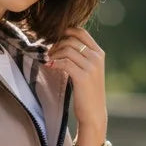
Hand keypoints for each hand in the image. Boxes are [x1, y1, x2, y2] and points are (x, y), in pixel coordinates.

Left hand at [46, 27, 106, 145]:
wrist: (93, 113)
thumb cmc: (87, 92)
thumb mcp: (88, 70)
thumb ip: (80, 56)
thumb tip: (60, 43)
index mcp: (99, 53)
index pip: (81, 32)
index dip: (65, 32)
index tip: (54, 40)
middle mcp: (97, 57)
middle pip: (71, 39)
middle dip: (56, 44)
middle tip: (47, 52)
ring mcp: (91, 67)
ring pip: (67, 49)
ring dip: (53, 53)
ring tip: (47, 60)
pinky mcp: (83, 77)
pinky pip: (65, 62)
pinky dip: (54, 63)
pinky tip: (48, 66)